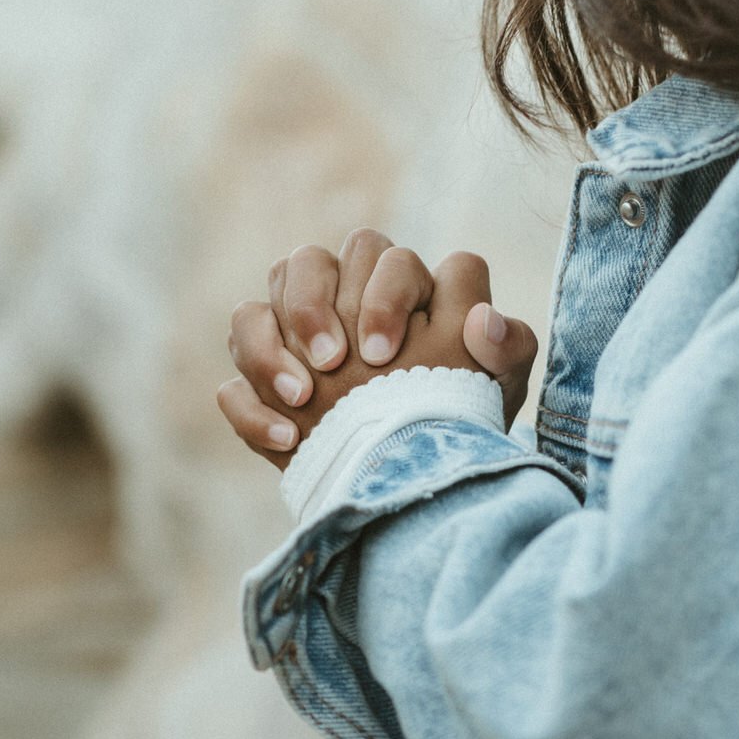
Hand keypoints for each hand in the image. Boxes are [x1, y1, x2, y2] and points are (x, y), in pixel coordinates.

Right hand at [217, 227, 538, 468]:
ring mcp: (294, 338)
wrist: (414, 482)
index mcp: (399, 287)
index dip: (384, 295)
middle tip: (336, 364)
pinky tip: (287, 440)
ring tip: (304, 398)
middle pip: (310, 260)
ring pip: (255, 308)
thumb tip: (483, 319)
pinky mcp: (260, 385)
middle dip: (314, 308)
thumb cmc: (459, 421)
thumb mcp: (496, 393)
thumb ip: (507, 349)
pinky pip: (231, 377)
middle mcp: (341, 299)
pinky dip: (251, 405)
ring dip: (270, 345)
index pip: (387, 257)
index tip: (384, 353)